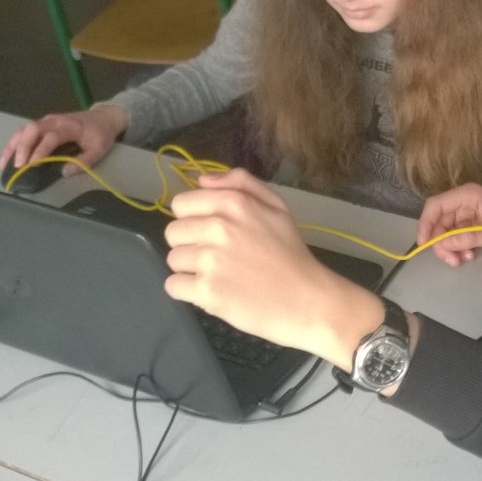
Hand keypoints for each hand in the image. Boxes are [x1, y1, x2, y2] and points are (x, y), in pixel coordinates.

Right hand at [0, 104, 127, 174]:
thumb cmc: (101, 134)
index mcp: (69, 126)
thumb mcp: (99, 150)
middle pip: (32, 129)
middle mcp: (54, 121)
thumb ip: (84, 162)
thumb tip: (64, 172)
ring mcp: (46, 120)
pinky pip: (24, 131)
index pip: (51, 137)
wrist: (104, 117)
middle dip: (22, 147)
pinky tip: (7, 156)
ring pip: (24, 129)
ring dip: (13, 145)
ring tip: (3, 163)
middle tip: (18, 166)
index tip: (32, 165)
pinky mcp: (42, 123)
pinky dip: (14, 143)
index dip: (40, 151)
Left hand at [163, 169, 384, 368]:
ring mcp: (210, 262)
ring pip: (173, 260)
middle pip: (173, 232)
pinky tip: (213, 291)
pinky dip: (188, 292)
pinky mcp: (206, 292)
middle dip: (190, 244)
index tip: (211, 233)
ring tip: (219, 275)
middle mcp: (218, 228)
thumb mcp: (277, 207)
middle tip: (218, 257)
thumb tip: (201, 180)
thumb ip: (241, 184)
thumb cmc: (292, 254)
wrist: (308, 301)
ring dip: (190, 269)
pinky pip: (173, 286)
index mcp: (233, 204)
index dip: (193, 218)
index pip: (181, 204)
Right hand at [416, 183, 481, 266]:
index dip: (426, 223)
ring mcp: (466, 215)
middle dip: (441, 242)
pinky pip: (455, 238)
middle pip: (438, 222)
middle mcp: (463, 203)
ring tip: (463, 259)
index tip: (424, 244)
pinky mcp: (470, 226)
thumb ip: (470, 237)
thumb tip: (443, 243)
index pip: (436, 205)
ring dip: (449, 248)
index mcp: (468, 195)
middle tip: (450, 260)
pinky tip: (468, 256)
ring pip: (444, 232)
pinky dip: (457, 249)